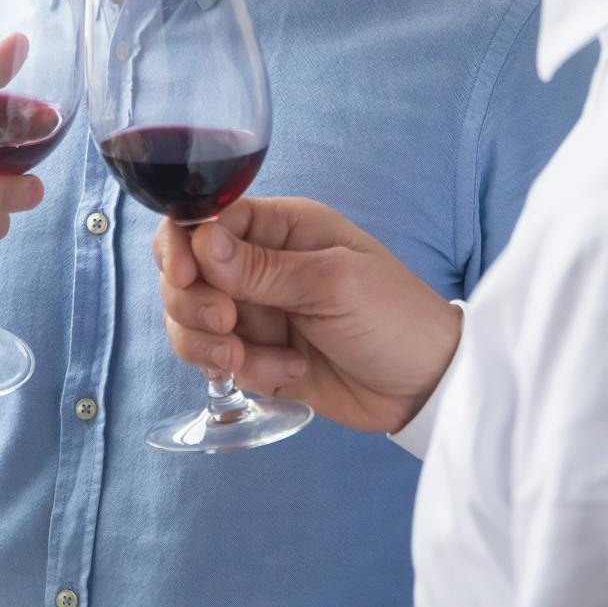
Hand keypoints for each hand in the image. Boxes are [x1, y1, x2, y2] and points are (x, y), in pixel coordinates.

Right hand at [155, 197, 461, 432]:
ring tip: (246, 360)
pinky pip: (216, 359)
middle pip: (184, 271)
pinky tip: (289, 374)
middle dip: (192, 302)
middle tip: (227, 325)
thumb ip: (263, 267)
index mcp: (282, 228)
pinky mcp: (256, 355)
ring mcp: (256, 311)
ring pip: (191, 319)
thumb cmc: (394, 316)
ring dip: (209, 343)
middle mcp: (259, 264)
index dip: (182, 246)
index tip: (184, 277)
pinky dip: (242, 371)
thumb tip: (201, 240)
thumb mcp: (333, 283)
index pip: (206, 220)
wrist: (424, 387)